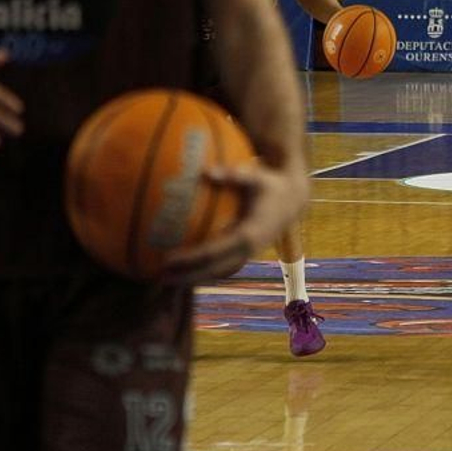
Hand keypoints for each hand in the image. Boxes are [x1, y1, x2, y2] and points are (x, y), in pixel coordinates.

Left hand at [160, 160, 308, 283]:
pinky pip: (221, 267)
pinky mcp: (246, 254)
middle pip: (213, 270)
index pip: (214, 251)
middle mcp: (249, 249)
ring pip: (217, 273)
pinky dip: (202, 271)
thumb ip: (235, 174)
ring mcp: (248, 254)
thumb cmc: (271, 185)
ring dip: (193, 279)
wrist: (293, 201)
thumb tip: (207, 170)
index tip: (167, 259)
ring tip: (164, 280)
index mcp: (250, 233)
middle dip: (187, 276)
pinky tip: (183, 270)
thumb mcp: (258, 176)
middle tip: (159, 277)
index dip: (190, 258)